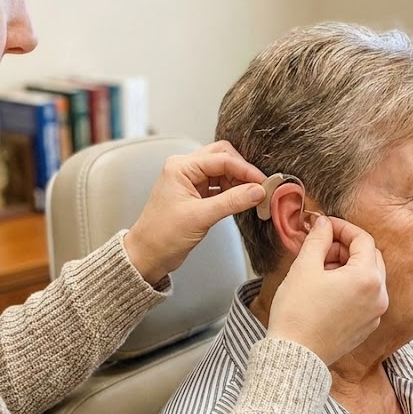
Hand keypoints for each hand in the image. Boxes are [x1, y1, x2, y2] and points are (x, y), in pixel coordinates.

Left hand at [124, 141, 265, 283]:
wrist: (148, 256)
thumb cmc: (162, 236)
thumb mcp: (200, 217)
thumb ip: (232, 202)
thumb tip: (258, 191)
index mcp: (181, 167)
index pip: (221, 159)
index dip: (245, 170)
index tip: (264, 182)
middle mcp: (186, 169)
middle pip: (223, 157)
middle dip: (243, 170)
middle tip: (261, 186)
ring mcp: (191, 181)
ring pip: (224, 171)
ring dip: (240, 181)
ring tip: (257, 195)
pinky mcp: (197, 195)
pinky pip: (221, 185)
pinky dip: (234, 191)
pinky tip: (245, 199)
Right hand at [267, 215, 386, 365]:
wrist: (295, 355)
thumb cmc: (297, 313)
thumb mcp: (305, 267)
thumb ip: (318, 239)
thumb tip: (324, 224)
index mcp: (367, 278)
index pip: (363, 239)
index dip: (342, 228)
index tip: (324, 226)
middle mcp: (379, 296)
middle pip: (370, 257)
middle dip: (346, 247)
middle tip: (321, 247)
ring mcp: (375, 313)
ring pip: (368, 277)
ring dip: (348, 266)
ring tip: (320, 269)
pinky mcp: (366, 326)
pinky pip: (365, 297)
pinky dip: (350, 285)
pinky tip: (326, 289)